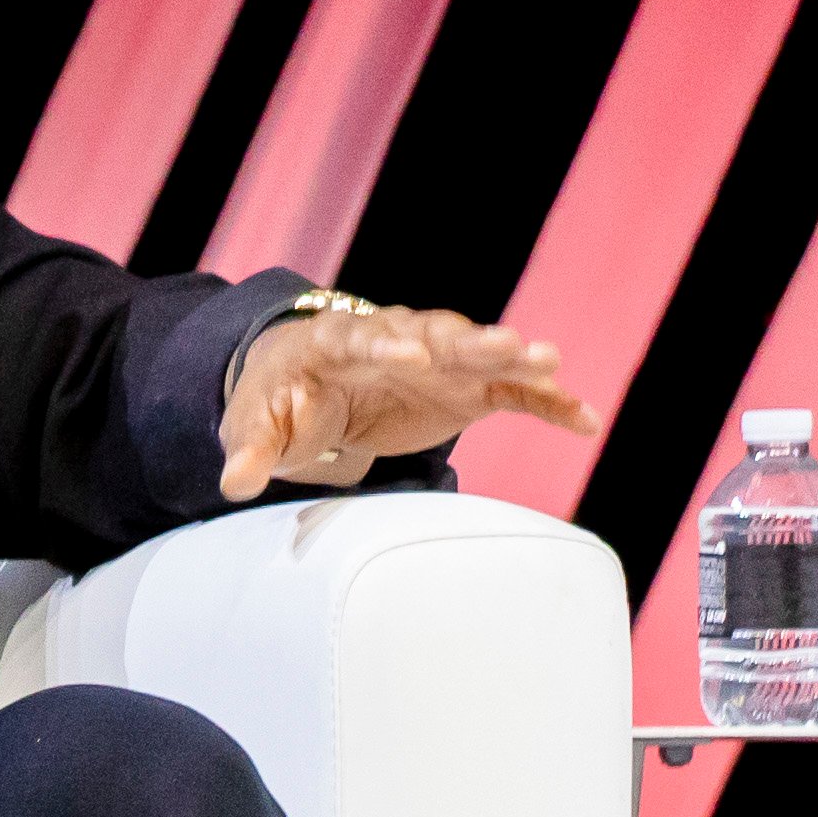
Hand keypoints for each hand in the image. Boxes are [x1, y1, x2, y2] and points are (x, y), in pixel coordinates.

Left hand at [218, 300, 588, 499]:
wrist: (311, 387)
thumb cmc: (279, 403)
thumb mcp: (256, 427)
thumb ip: (251, 452)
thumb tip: (233, 483)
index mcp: (336, 343)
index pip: (362, 337)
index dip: (386, 345)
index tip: (412, 356)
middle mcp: (396, 340)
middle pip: (435, 334)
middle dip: (467, 341)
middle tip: (505, 344)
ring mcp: (439, 360)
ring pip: (480, 352)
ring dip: (515, 357)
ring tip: (550, 362)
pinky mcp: (468, 388)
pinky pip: (513, 392)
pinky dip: (547, 402)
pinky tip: (584, 421)